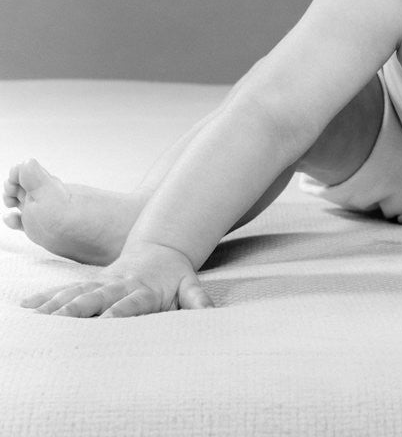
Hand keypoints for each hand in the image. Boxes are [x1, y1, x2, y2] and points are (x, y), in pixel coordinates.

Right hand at [20, 242, 212, 318]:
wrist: (162, 244)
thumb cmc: (175, 273)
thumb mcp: (191, 284)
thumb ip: (198, 300)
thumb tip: (209, 315)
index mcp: (144, 288)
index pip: (131, 303)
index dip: (119, 312)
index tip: (106, 322)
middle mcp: (120, 284)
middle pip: (97, 296)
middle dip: (78, 308)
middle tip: (58, 320)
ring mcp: (103, 282)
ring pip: (77, 292)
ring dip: (56, 304)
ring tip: (36, 317)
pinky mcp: (92, 282)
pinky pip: (67, 289)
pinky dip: (48, 297)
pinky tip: (28, 307)